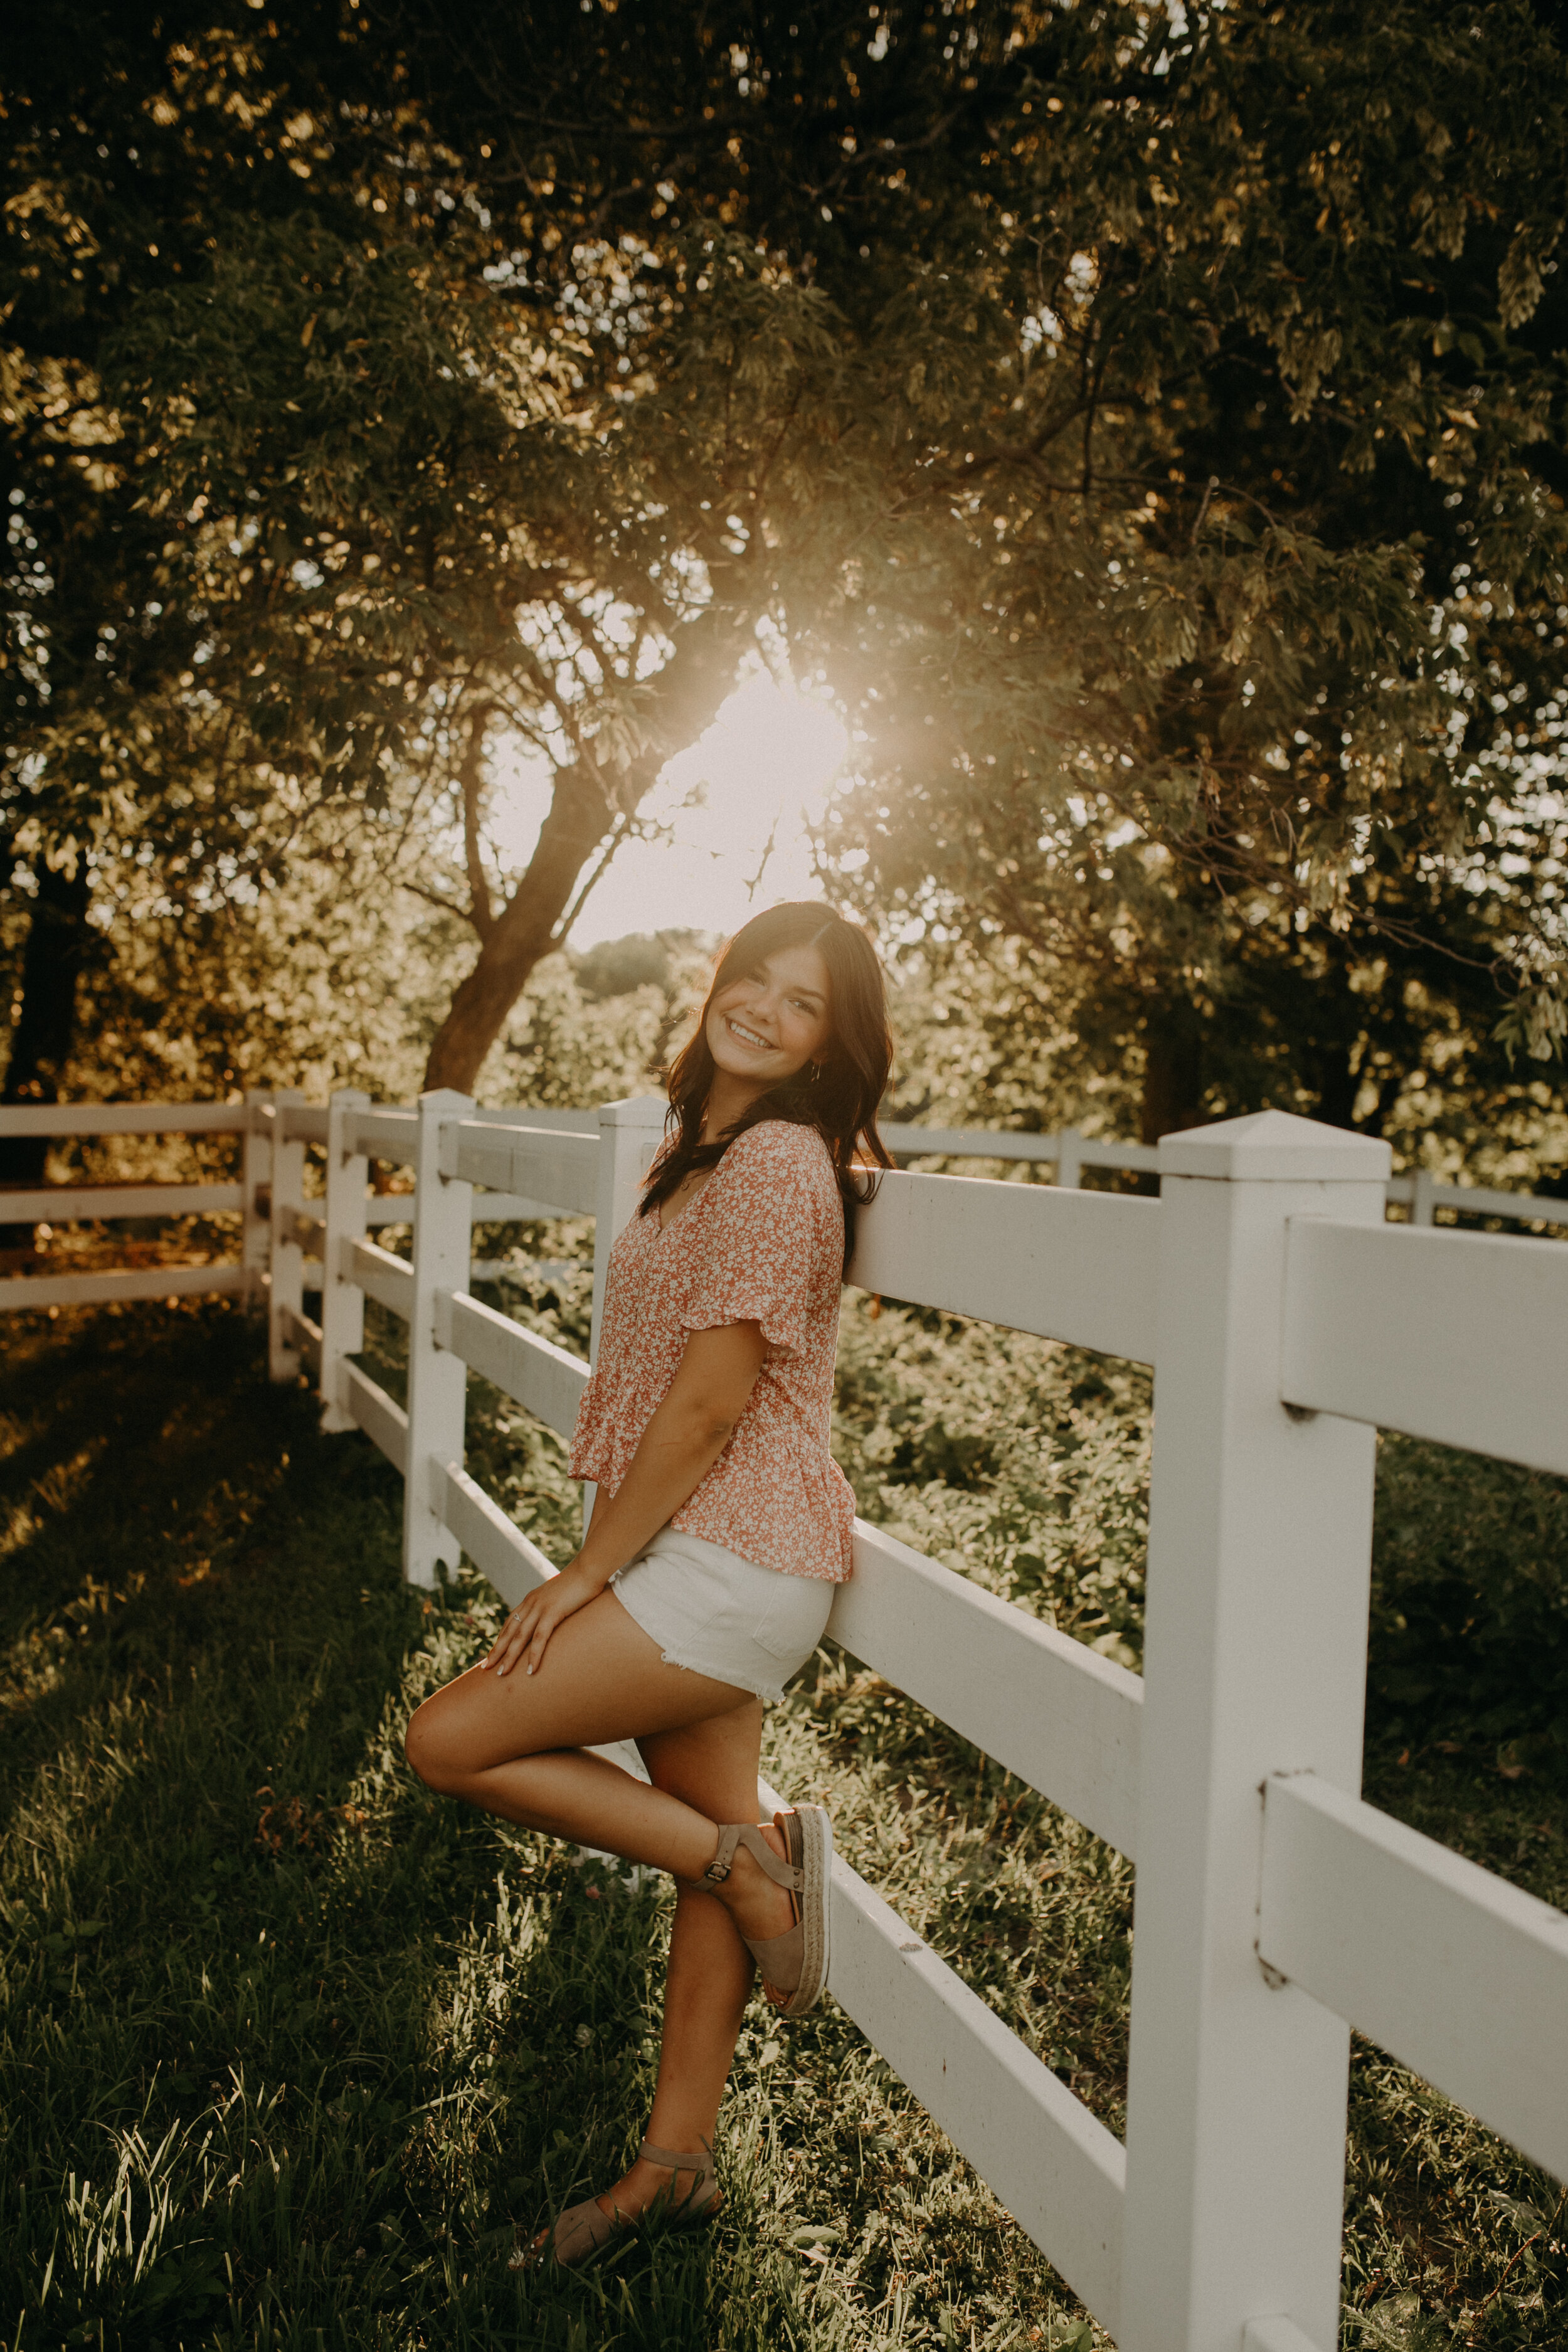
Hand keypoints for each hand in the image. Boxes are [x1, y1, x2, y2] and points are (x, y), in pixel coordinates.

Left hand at [481, 1557, 606, 1678]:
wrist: (590, 1568)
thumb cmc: (580, 1582)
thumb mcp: (561, 1594)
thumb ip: (554, 1604)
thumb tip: (556, 1614)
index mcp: (531, 1599)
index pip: (510, 1622)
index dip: (500, 1638)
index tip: (493, 1653)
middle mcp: (531, 1603)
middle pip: (509, 1631)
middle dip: (497, 1650)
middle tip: (485, 1667)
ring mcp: (540, 1607)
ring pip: (520, 1636)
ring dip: (510, 1656)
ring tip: (501, 1674)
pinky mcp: (552, 1611)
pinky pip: (540, 1637)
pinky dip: (534, 1654)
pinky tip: (531, 1669)